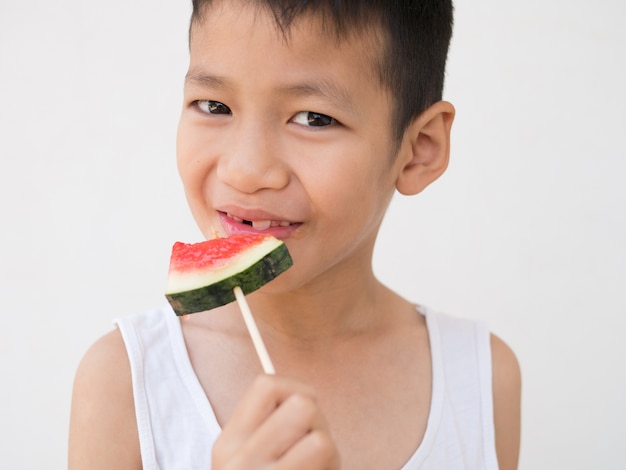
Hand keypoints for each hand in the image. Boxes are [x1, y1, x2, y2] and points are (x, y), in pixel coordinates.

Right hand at [212, 375, 339, 468]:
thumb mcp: (250, 459)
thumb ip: (268, 428)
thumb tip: (303, 396)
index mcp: (227, 444)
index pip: (266, 385)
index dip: (295, 390)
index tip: (302, 415)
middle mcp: (239, 462)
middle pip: (302, 406)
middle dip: (318, 422)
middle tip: (314, 446)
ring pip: (320, 439)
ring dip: (327, 451)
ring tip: (317, 464)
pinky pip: (326, 457)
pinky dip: (332, 466)